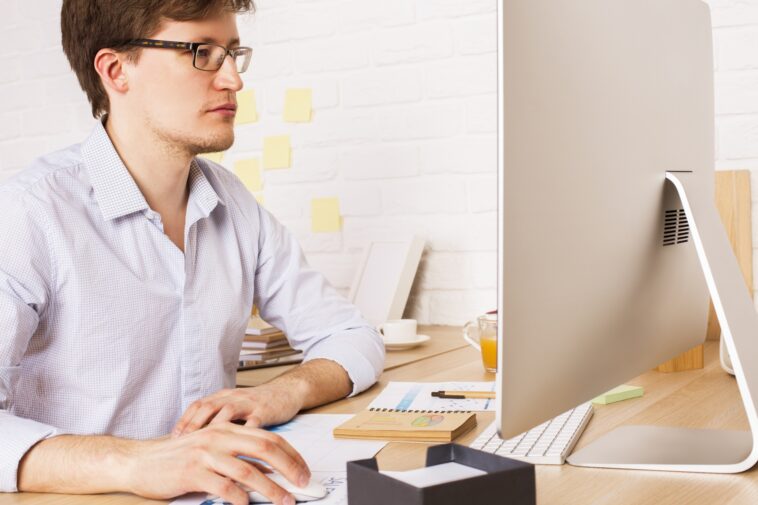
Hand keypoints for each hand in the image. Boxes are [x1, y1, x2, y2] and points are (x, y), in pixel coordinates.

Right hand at [126, 422, 309, 504]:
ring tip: (283, 501)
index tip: (304, 471)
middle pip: (265, 448)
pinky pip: (224, 487)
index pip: (269, 438)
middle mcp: (219, 437)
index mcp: (227, 429)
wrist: (140, 462)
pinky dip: (240, 499)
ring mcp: (206, 454)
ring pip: (248, 470)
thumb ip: (238, 455)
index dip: (291, 454)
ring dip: (270, 489)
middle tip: (302, 484)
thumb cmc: (177, 458)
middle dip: (289, 467)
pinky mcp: (193, 472)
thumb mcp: (211, 449)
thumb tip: (271, 471)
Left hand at [172, 383, 303, 436]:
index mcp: (224, 396)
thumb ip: (219, 417)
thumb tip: (197, 439)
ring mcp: (249, 403)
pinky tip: (236, 449)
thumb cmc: (259, 404)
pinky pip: (253, 423)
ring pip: (227, 412)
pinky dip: (243, 435)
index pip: (198, 405)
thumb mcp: (236, 406)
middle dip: (193, 424)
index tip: (173, 437)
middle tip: (182, 441)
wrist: (287, 392)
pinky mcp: (265, 411)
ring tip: (204, 446)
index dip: (185, 420)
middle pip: (208, 407)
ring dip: (214, 429)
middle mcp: (234, 397)